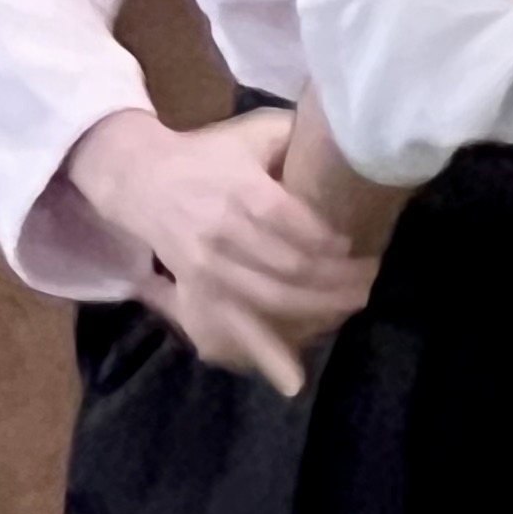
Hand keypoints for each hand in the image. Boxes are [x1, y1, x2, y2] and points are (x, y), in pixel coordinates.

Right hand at [65, 106, 378, 394]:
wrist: (141, 179)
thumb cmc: (208, 154)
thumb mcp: (252, 132)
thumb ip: (295, 135)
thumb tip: (349, 135)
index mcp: (242, 192)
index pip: (294, 224)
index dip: (331, 243)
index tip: (360, 247)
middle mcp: (225, 234)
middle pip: (290, 268)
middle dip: (337, 281)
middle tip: (371, 282)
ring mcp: (209, 269)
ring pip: (272, 300)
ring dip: (318, 310)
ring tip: (353, 307)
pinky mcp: (199, 293)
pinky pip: (235, 328)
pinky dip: (266, 354)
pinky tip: (294, 380)